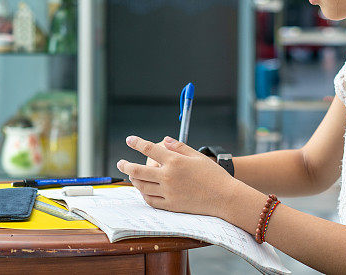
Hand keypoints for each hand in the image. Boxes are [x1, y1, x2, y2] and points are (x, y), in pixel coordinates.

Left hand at [117, 135, 236, 217]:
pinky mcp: (171, 205)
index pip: (150, 149)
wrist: (224, 197)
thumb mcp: (197, 156)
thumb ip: (179, 147)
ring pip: (142, 186)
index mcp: (175, 161)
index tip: (129, 140)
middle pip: (138, 170)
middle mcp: (168, 177)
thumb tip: (164, 140)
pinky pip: (151, 200)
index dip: (137, 143)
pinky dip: (143, 194)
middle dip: (126, 165)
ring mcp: (168, 192)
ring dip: (134, 180)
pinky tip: (142, 190)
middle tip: (120, 163)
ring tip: (131, 175)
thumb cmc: (213, 175)